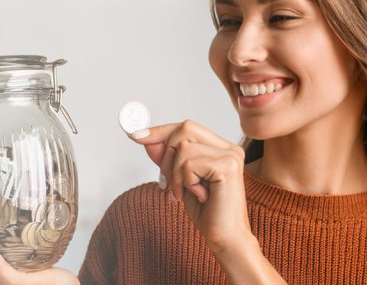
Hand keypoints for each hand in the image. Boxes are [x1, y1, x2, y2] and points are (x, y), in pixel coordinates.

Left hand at [129, 120, 255, 254]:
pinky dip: (186, 182)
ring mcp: (231, 155)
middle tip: (169, 184)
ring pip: (183, 148)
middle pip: (184, 129)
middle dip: (167, 158)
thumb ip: (166, 158)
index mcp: (220, 148)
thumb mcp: (179, 180)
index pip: (186, 128)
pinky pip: (189, 164)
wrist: (224, 238)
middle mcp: (229, 148)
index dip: (160, 130)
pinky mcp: (228, 166)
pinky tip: (200, 195)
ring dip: (176, 174)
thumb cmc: (206, 212)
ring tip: (186, 193)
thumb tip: (145, 138)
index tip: (135, 135)